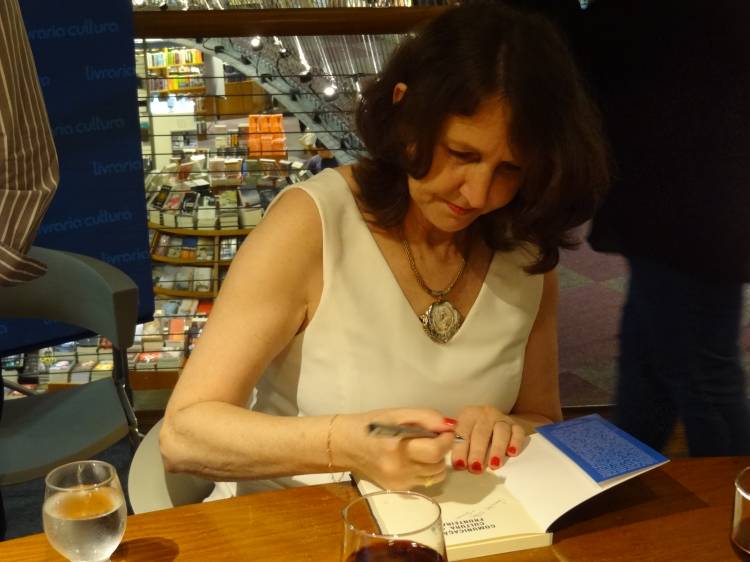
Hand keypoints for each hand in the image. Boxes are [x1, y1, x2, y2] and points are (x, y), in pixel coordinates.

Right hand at [335, 408, 456, 489]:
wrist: (345, 445)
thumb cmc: (371, 425)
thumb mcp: (397, 414)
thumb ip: (425, 417)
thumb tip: (448, 425)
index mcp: (396, 447)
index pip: (435, 451)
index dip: (446, 440)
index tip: (444, 431)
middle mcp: (398, 469)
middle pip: (438, 465)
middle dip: (442, 450)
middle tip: (433, 438)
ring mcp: (398, 482)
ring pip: (435, 476)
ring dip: (436, 462)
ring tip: (423, 449)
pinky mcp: (397, 489)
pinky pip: (424, 481)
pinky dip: (425, 470)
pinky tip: (412, 459)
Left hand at [451, 406, 524, 472]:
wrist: (493, 421)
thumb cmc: (473, 432)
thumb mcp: (461, 433)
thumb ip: (456, 443)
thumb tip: (452, 459)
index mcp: (468, 415)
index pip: (462, 431)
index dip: (460, 449)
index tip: (460, 465)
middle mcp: (485, 415)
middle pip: (481, 432)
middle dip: (478, 451)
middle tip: (476, 468)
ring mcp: (502, 419)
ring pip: (501, 431)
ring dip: (497, 449)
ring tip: (494, 465)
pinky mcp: (516, 425)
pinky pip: (518, 432)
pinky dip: (515, 442)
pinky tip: (512, 453)